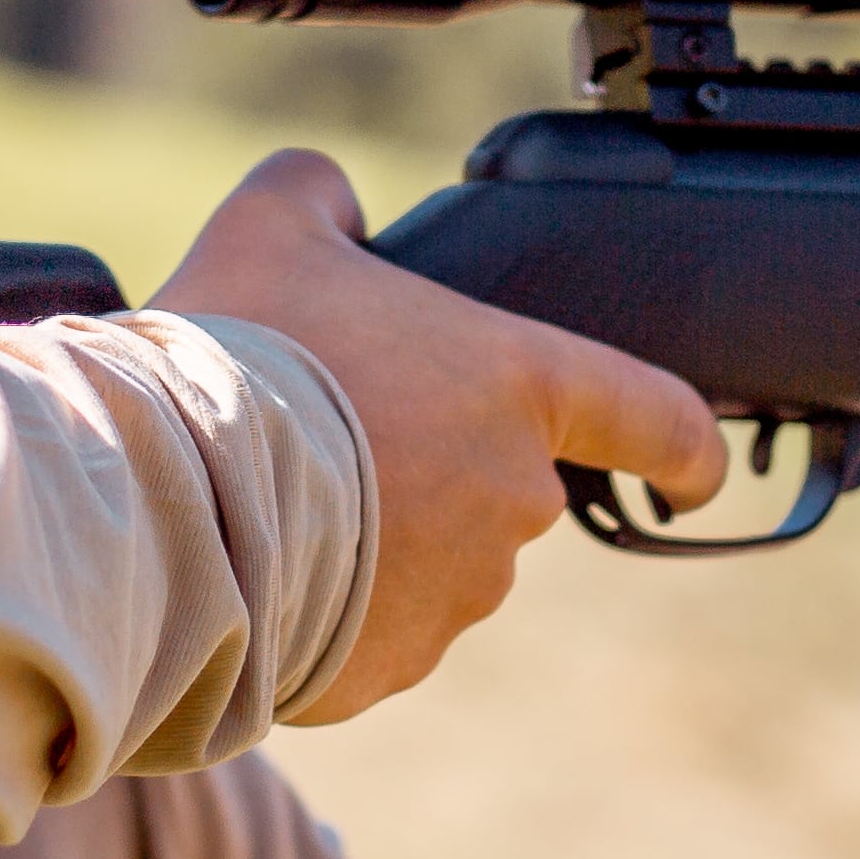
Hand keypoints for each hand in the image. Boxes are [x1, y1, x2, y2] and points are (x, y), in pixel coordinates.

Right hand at [156, 150, 728, 719]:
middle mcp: (513, 497)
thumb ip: (320, 192)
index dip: (684, 446)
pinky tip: (257, 569)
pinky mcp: (393, 665)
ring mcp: (460, 593)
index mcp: (515, 386)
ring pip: (431, 567)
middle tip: (323, 441)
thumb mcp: (268, 226)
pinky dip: (328, 612)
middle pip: (499, 489)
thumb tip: (332, 197)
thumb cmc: (233, 353)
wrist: (165, 493)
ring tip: (269, 503)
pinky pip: (372, 638)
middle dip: (427, 472)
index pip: (652, 416)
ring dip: (374, 543)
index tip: (694, 471)